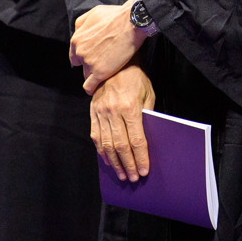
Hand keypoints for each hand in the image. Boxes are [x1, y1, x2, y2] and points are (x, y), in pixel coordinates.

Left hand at [69, 0, 144, 93]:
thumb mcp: (93, 13)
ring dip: (94, 74)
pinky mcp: (100, 72)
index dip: (84, 56)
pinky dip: (92, 88)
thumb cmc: (115, 15)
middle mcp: (80, 52)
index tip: (93, 56)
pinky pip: (90, 86)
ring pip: (86, 75)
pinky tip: (97, 89)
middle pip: (81, 65)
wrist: (131, 22)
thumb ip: (82, 23)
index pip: (75, 54)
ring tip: (105, 74)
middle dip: (90, 64)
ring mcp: (89, 63)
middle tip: (103, 62)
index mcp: (77, 39)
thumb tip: (78, 31)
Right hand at [89, 64, 155, 181]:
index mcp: (130, 107)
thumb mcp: (148, 94)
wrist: (115, 62)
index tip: (144, 171)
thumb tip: (147, 141)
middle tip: (134, 178)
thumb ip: (147, 117)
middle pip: (120, 146)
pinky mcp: (93, 111)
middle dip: (128, 165)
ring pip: (106, 144)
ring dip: (115, 163)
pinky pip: (96, 136)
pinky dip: (102, 151)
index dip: (140, 158)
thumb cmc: (136, 78)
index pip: (136, 140)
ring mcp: (100, 112)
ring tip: (122, 175)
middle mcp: (113, 111)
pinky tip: (108, 160)